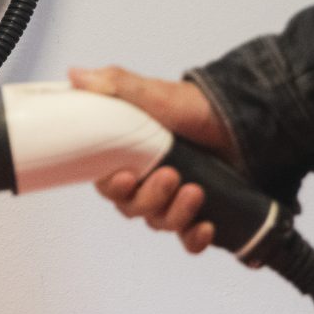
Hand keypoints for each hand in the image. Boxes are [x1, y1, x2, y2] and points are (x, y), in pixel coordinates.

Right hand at [70, 65, 240, 254]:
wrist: (237, 116)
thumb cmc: (188, 105)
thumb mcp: (153, 93)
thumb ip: (116, 86)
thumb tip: (75, 74)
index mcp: (128, 159)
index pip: (107, 185)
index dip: (112, 187)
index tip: (126, 178)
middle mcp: (146, 184)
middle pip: (133, 208)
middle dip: (150, 197)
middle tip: (172, 176)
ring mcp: (172, 201)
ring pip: (160, 223)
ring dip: (176, 214)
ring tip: (196, 192)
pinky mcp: (198, 213)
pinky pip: (188, 239)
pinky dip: (194, 239)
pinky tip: (207, 228)